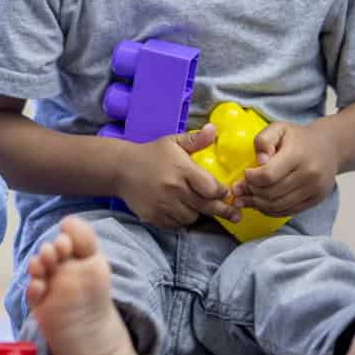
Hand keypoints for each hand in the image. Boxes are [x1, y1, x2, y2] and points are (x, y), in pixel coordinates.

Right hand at [116, 125, 241, 227]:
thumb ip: (196, 139)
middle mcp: (174, 189)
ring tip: (196, 205)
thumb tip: (214, 129)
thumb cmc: (151, 154)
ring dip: (197, 213)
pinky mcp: (154, 216)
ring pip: (192, 217)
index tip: (224, 192)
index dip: (222, 192)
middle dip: (222, 210)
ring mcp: (163, 204)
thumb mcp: (173, 142)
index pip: (211, 188)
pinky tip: (180, 210)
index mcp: (182, 170)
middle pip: (206, 207)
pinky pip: (176, 225)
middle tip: (233, 214)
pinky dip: (181, 220)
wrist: (120, 168)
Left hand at [231, 121, 338, 215]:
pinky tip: (260, 204)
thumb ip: (264, 140)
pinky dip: (270, 210)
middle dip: (251, 192)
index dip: (251, 178)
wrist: (329, 147)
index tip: (245, 173)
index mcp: (298, 155)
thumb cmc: (298, 138)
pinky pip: (288, 211)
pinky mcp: (316, 200)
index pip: (268, 175)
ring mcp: (315, 190)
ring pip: (278, 206)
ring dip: (257, 204)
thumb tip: (259, 161)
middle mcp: (310, 175)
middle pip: (271, 193)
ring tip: (245, 199)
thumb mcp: (279, 128)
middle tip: (239, 189)